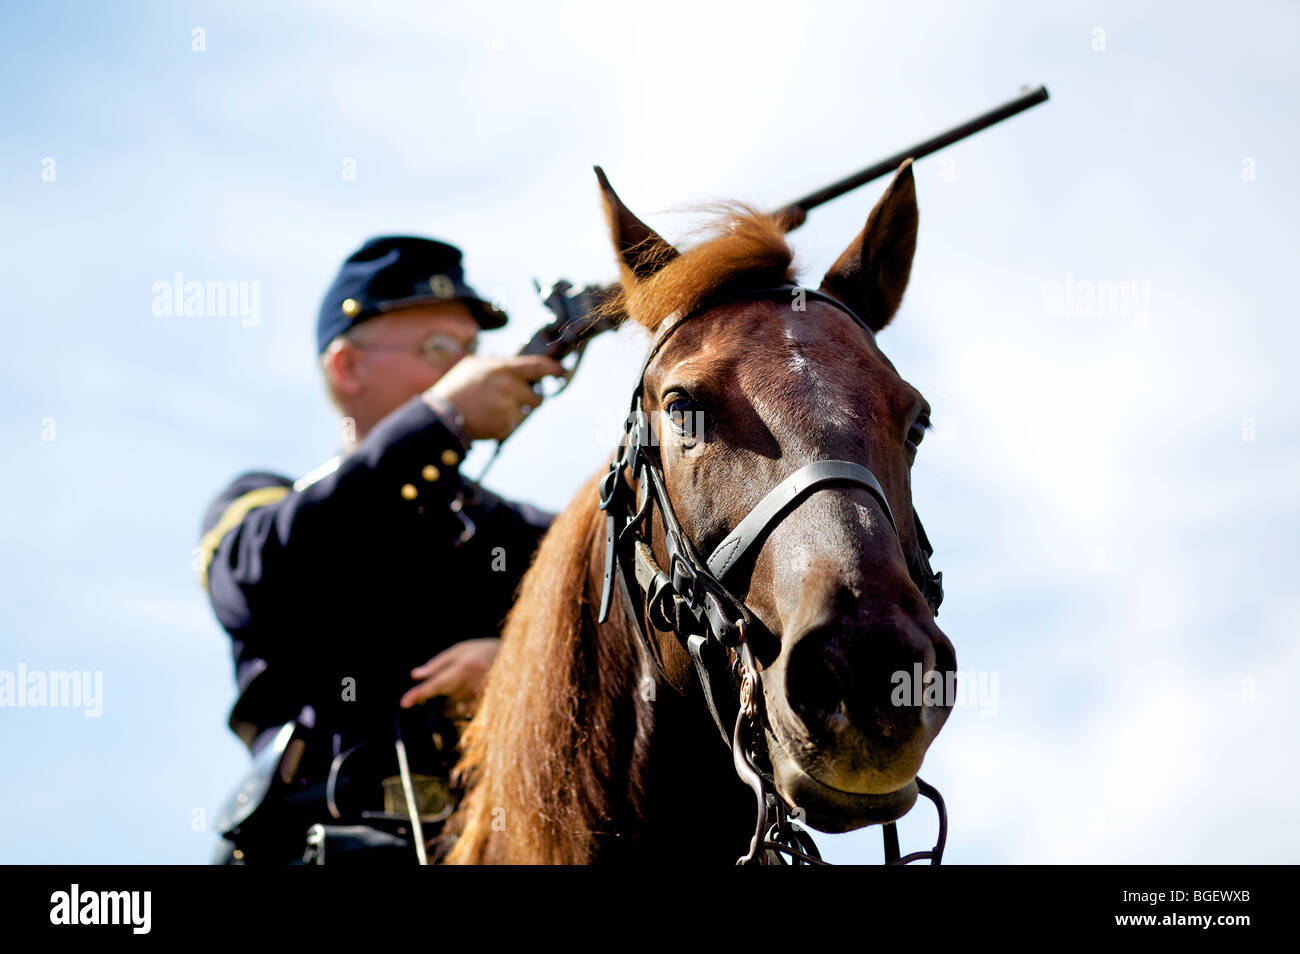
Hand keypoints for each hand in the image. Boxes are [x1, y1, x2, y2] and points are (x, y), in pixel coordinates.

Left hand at [400, 637, 501, 718]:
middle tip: (444, 686)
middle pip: (441, 701)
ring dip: (447, 704)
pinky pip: (463, 714)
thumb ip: (437, 664)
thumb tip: (415, 675)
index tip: (404, 702)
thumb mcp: (461, 649)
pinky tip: (468, 695)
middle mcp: (472, 686)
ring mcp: (480, 699)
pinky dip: (459, 708)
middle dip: (436, 698)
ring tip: (460, 687)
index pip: (435, 684)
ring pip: (451, 710)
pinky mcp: (486, 709)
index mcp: (464, 668)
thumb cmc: (485, 651)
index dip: (418, 694)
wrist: (517, 659)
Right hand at [423, 355, 564, 441]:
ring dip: (514, 412)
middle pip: (537, 397)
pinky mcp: (505, 425)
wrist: (441, 415)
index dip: (554, 369)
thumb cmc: (457, 388)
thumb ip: (500, 364)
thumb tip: (520, 367)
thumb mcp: (475, 365)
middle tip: (509, 400)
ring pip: (525, 412)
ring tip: (490, 409)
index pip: (538, 367)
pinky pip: (513, 425)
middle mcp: (510, 387)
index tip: (562, 372)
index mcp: (504, 368)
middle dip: (528, 400)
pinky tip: (487, 419)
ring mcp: (509, 407)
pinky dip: (503, 424)